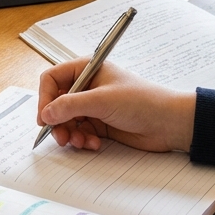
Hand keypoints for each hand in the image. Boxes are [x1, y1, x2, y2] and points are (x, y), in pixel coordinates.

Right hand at [36, 59, 195, 152]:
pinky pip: (79, 132)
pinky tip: (93, 144)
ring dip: (69, 133)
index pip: (52, 79)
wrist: (168, 123)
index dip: (45, 98)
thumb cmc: (142, 101)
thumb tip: (46, 113)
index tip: (45, 117)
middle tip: (61, 137)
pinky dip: (82, 140)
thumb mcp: (102, 100)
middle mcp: (87, 86)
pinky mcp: (99, 123)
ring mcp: (93, 106)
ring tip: (80, 142)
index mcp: (86, 69)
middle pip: (56, 103)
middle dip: (57, 122)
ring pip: (66, 121)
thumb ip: (71, 105)